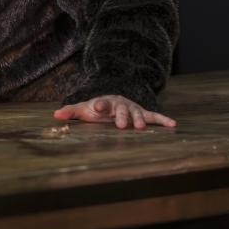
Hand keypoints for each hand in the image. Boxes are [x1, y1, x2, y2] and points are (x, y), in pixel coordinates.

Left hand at [53, 95, 175, 129]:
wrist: (113, 101)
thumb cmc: (97, 108)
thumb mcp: (83, 109)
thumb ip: (71, 112)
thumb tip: (55, 116)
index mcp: (104, 102)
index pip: (102, 102)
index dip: (100, 105)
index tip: (98, 108)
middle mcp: (120, 104)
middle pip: (121, 109)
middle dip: (121, 116)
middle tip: (122, 125)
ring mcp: (132, 108)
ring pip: (137, 112)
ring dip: (139, 119)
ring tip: (140, 127)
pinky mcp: (143, 113)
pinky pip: (154, 116)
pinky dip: (163, 120)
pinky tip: (173, 124)